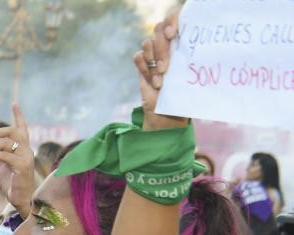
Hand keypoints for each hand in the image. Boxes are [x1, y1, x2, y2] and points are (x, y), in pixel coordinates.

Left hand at [0, 104, 35, 215]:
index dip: (19, 115)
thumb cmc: (12, 180)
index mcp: (24, 147)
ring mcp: (26, 157)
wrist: (21, 198)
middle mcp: (27, 149)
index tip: (14, 103)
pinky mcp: (21, 167)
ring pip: (9, 142)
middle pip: (15, 131)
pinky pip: (4, 156)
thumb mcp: (2, 163)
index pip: (22, 127)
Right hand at [133, 8, 186, 128]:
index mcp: (184, 38)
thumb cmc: (186, 93)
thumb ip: (192, 58)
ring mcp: (154, 52)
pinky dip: (144, 67)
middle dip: (161, 47)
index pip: (175, 17)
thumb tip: (201, 45)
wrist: (169, 112)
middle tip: (166, 67)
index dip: (171, 21)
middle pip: (158, 29)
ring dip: (153, 60)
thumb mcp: (192, 73)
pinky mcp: (143, 64)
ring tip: (161, 77)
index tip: (172, 34)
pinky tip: (153, 80)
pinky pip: (138, 57)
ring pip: (148, 43)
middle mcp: (168, 42)